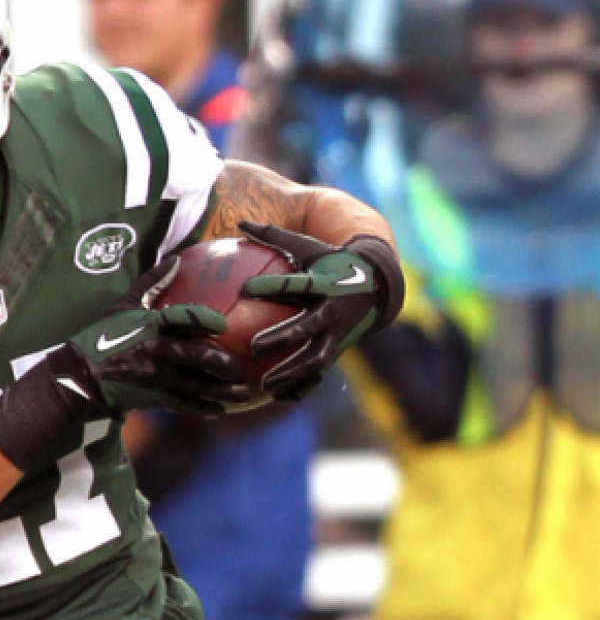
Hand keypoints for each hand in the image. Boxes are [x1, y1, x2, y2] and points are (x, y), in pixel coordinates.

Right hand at [0, 256, 248, 473]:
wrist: (82, 373)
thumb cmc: (103, 333)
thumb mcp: (124, 304)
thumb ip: (152, 282)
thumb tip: (177, 258)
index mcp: (149, 325)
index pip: (181, 318)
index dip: (204, 319)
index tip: (223, 323)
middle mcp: (155, 350)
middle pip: (196, 356)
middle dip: (223, 363)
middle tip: (242, 367)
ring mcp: (154, 376)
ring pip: (196, 385)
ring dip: (222, 391)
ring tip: (243, 393)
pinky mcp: (152, 396)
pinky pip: (183, 403)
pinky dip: (203, 408)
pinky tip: (221, 410)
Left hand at [239, 221, 380, 400]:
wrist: (378, 285)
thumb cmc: (332, 261)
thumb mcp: (308, 246)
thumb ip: (274, 235)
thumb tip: (241, 221)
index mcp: (323, 283)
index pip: (296, 284)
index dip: (272, 286)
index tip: (246, 288)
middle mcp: (332, 311)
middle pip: (305, 328)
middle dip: (282, 338)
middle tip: (253, 348)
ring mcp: (337, 335)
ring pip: (314, 359)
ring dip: (290, 373)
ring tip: (262, 385)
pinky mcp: (338, 350)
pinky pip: (319, 374)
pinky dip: (301, 387)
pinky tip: (276, 398)